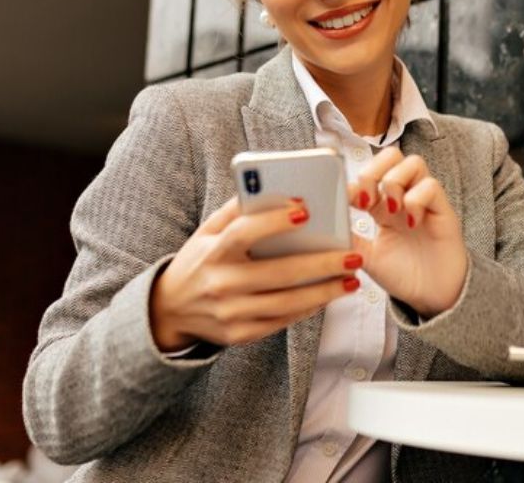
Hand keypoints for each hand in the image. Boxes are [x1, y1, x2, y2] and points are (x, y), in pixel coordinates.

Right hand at [149, 196, 362, 349]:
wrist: (169, 310)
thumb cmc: (199, 261)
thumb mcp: (207, 232)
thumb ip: (235, 211)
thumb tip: (274, 189)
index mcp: (213, 252)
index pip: (244, 232)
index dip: (273, 221)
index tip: (305, 210)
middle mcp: (221, 283)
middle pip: (279, 273)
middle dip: (321, 264)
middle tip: (353, 254)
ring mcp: (231, 313)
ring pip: (287, 302)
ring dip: (325, 291)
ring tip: (352, 279)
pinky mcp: (240, 334)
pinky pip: (282, 320)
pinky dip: (308, 308)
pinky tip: (329, 295)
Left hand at [348, 147, 467, 317]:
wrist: (432, 297)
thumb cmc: (402, 275)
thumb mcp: (366, 257)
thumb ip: (347, 241)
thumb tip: (321, 227)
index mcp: (381, 205)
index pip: (367, 174)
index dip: (353, 182)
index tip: (343, 201)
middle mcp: (403, 197)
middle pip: (391, 155)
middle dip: (374, 170)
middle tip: (366, 200)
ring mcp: (424, 201)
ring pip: (413, 162)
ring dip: (395, 181)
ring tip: (390, 209)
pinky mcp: (442, 211)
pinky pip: (431, 186)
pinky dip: (417, 199)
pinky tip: (410, 222)